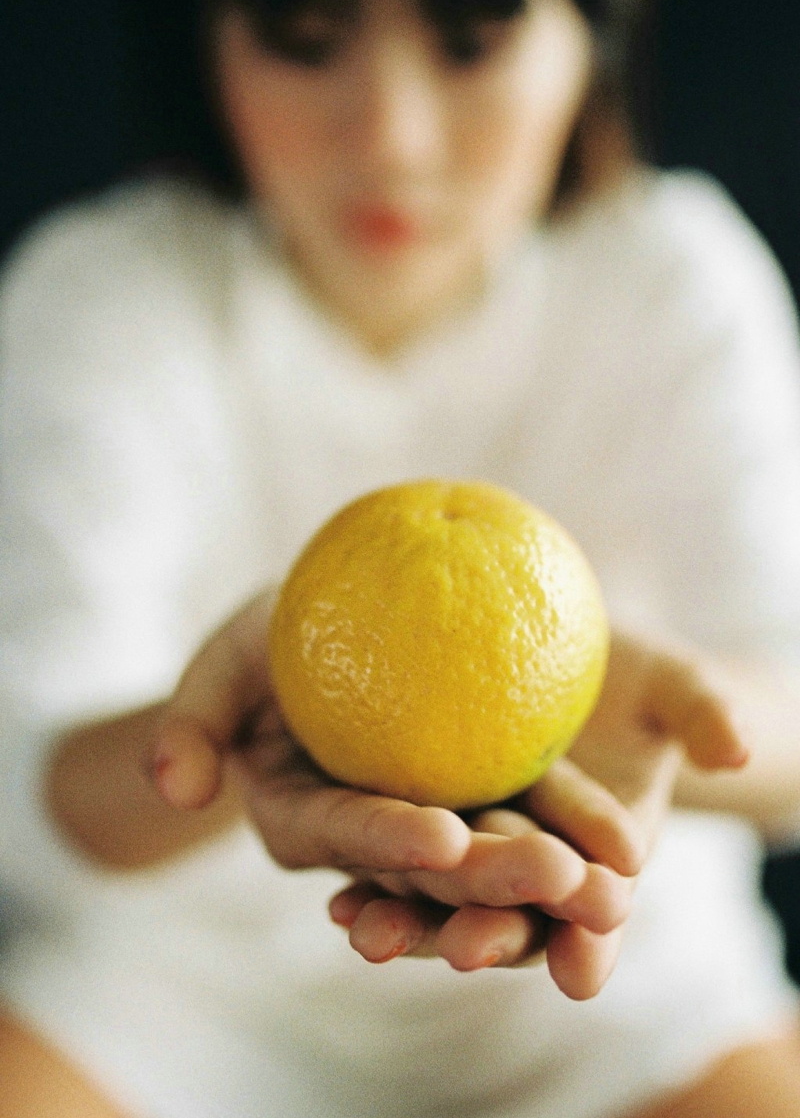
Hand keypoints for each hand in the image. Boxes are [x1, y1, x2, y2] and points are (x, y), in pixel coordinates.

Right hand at [149, 596, 641, 992]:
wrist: (365, 609)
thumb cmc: (286, 623)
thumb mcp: (234, 650)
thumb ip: (195, 713)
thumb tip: (174, 787)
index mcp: (306, 816)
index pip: (344, 833)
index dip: (385, 840)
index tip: (440, 837)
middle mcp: (376, 837)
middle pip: (430, 867)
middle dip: (488, 882)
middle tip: (554, 876)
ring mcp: (438, 823)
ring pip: (492, 863)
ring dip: (546, 887)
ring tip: (606, 891)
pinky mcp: (491, 801)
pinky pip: (533, 822)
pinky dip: (572, 840)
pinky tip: (623, 856)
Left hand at [334, 630, 749, 997]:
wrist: (557, 652)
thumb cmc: (629, 672)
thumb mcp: (670, 682)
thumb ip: (702, 712)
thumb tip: (734, 749)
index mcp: (600, 852)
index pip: (598, 903)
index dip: (591, 935)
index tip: (583, 970)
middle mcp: (533, 863)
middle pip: (509, 909)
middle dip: (490, 932)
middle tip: (470, 951)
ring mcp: (476, 846)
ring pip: (442, 897)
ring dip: (411, 924)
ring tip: (373, 937)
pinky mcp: (426, 822)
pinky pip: (392, 858)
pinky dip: (369, 883)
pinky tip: (338, 905)